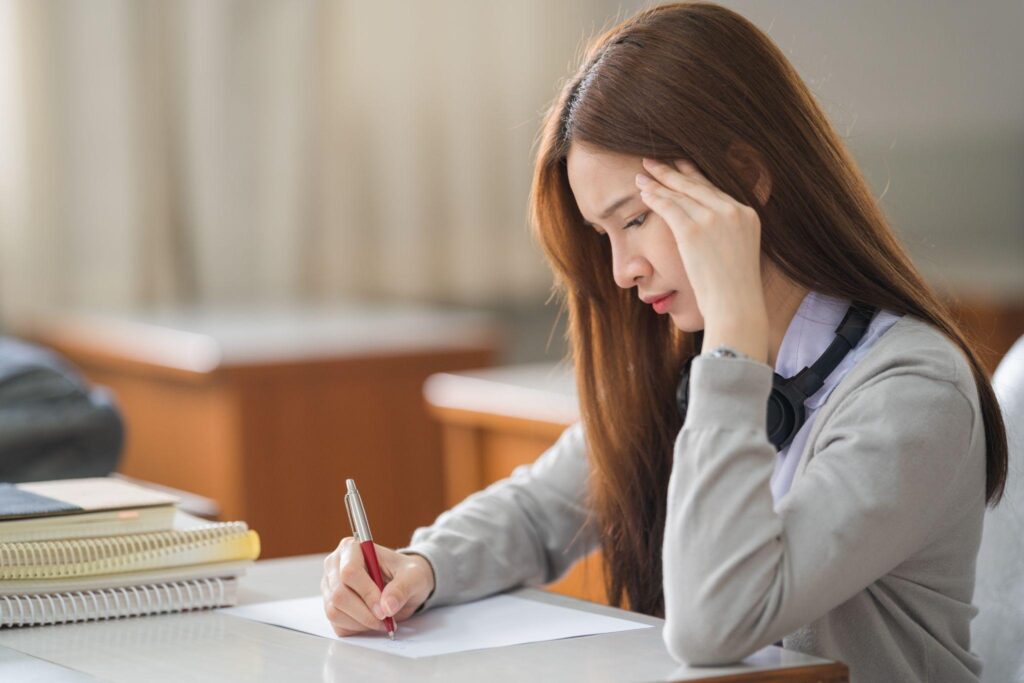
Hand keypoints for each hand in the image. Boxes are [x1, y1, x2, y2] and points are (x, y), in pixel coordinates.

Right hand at [321, 536, 435, 636]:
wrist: (404, 583)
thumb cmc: (406, 573)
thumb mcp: (414, 576)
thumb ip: (401, 589)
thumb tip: (387, 607)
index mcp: (351, 548)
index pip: (349, 572)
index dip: (367, 593)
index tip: (384, 609)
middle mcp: (335, 565)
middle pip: (339, 595)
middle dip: (365, 613)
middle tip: (386, 619)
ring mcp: (330, 587)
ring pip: (334, 611)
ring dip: (361, 622)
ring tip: (382, 620)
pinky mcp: (330, 606)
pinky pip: (337, 624)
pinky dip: (356, 628)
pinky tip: (372, 621)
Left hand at [636, 158, 768, 361]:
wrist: (736, 305)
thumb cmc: (735, 290)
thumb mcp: (740, 254)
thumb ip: (730, 237)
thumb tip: (713, 238)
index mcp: (748, 215)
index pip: (715, 191)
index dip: (694, 177)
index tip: (680, 167)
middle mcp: (733, 211)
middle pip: (697, 186)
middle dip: (673, 173)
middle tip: (655, 161)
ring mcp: (714, 219)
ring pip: (680, 194)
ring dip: (658, 183)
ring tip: (642, 175)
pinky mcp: (693, 230)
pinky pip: (669, 207)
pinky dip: (655, 198)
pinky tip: (644, 192)